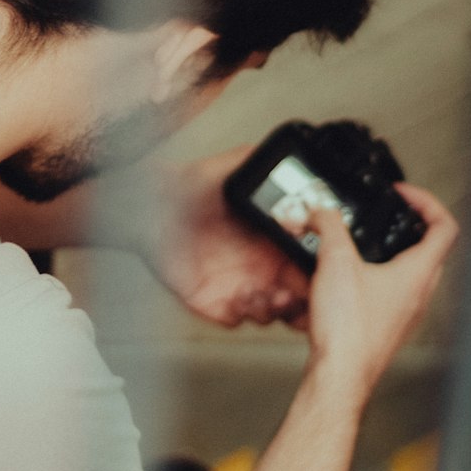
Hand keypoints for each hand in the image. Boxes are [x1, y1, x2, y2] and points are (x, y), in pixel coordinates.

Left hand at [140, 148, 309, 328]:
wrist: (149, 208)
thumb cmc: (185, 189)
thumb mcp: (226, 170)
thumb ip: (256, 162)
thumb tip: (286, 152)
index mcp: (270, 238)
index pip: (305, 260)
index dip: (316, 267)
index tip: (321, 267)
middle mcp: (259, 264)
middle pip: (296, 292)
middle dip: (303, 297)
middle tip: (298, 290)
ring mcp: (239, 284)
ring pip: (272, 311)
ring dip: (276, 308)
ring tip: (271, 296)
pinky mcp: (215, 300)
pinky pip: (237, 319)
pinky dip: (242, 314)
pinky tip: (240, 299)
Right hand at [305, 182, 458, 396]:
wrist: (340, 374)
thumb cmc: (347, 330)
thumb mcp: (334, 262)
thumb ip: (329, 227)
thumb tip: (322, 212)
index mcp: (417, 273)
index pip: (444, 227)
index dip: (427, 203)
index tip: (404, 195)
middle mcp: (418, 294)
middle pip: (430, 250)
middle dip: (408, 228)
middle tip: (387, 218)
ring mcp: (406, 313)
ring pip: (411, 274)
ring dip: (391, 255)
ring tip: (364, 247)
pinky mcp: (388, 327)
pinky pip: (392, 295)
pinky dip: (377, 279)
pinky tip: (348, 281)